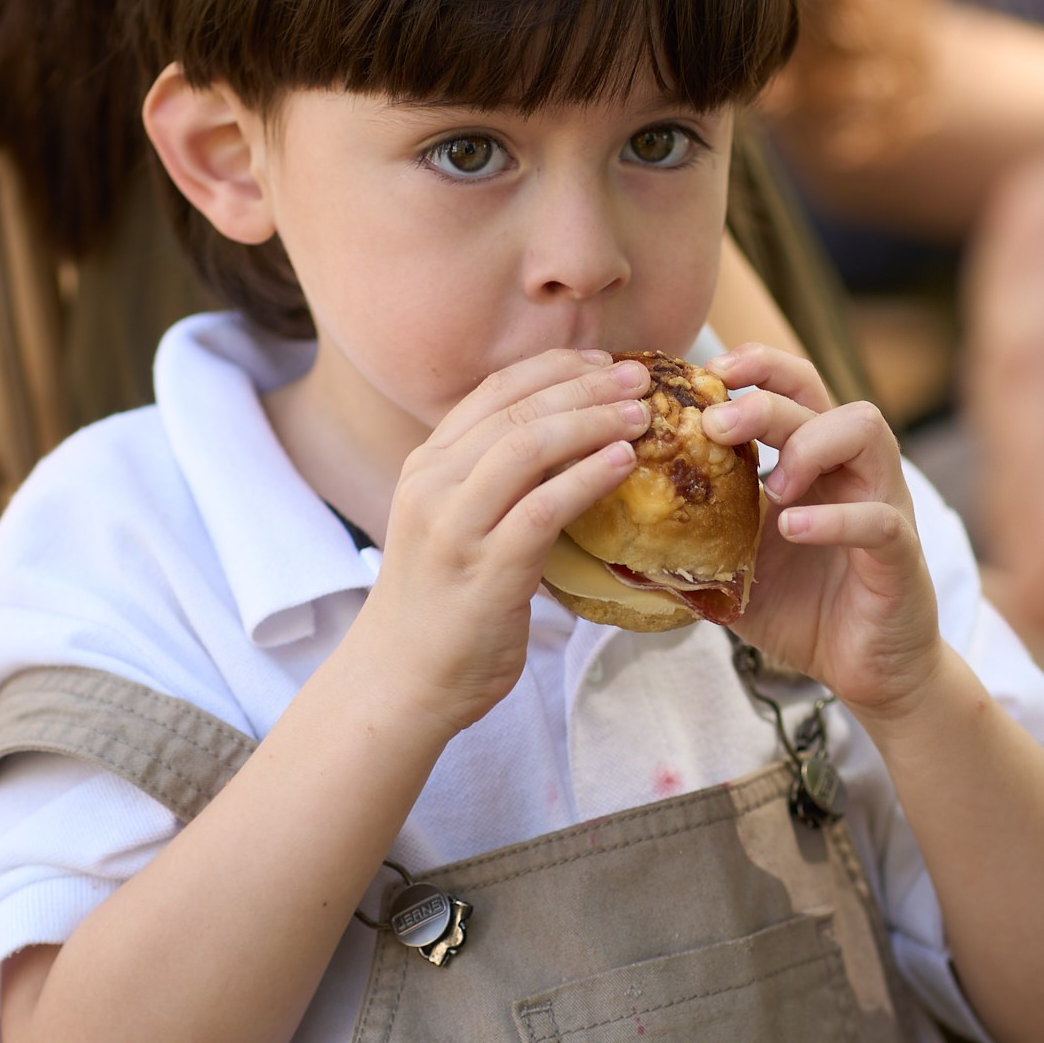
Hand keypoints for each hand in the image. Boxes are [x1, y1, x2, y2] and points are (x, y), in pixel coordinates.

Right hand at [348, 351, 651, 738]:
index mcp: (427, 467)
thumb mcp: (454, 526)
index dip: (554, 368)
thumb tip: (569, 448)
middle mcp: (433, 485)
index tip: (603, 360)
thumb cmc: (442, 606)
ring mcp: (454, 527)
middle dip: (584, 385)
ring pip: (527, 446)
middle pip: (516, 410)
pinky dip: (588, 477)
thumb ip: (493, 484)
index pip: (493, 392)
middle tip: (639, 376)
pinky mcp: (484, 571)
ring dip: (592, 421)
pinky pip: (542, 508)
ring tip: (642, 414)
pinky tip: (624, 462)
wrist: (400, 681)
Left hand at [703, 346, 939, 723]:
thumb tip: (614, 533)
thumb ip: (693, 539)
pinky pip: (878, 519)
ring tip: (771, 487)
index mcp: (814, 463)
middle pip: (820, 396)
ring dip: (809, 444)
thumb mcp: (735, 567)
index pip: (793, 386)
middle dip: (763, 398)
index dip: (755, 365)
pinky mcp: (900, 555)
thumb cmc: (801, 609)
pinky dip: (834, 519)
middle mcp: (851, 471)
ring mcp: (883, 505)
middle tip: (714, 425)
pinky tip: (792, 529)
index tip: (706, 375)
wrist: (862, 671)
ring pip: (866, 429)